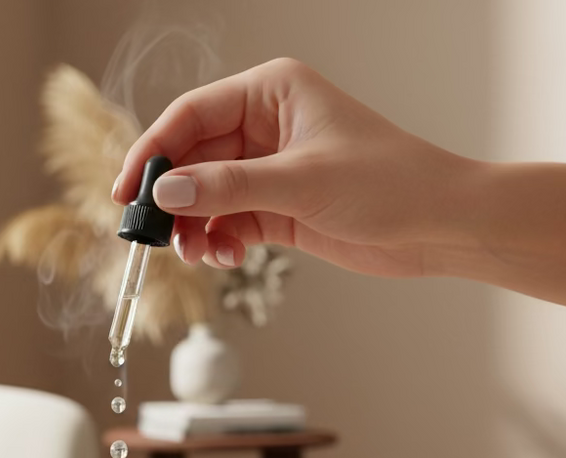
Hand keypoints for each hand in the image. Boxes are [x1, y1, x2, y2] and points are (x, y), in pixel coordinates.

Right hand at [112, 58, 472, 277]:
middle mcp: (265, 126)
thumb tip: (165, 194)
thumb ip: (227, 188)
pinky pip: (228, 222)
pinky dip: (219, 242)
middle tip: (152, 236)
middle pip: (192, 158)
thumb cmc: (389, 183)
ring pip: (206, 196)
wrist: (438, 225)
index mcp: (271, 92)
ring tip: (198, 255)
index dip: (152, 152)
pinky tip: (226, 257)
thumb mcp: (300, 183)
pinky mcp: (278, 208)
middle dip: (172, 199)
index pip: (191, 115)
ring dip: (194, 227)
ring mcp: (270, 169)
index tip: (127, 192)